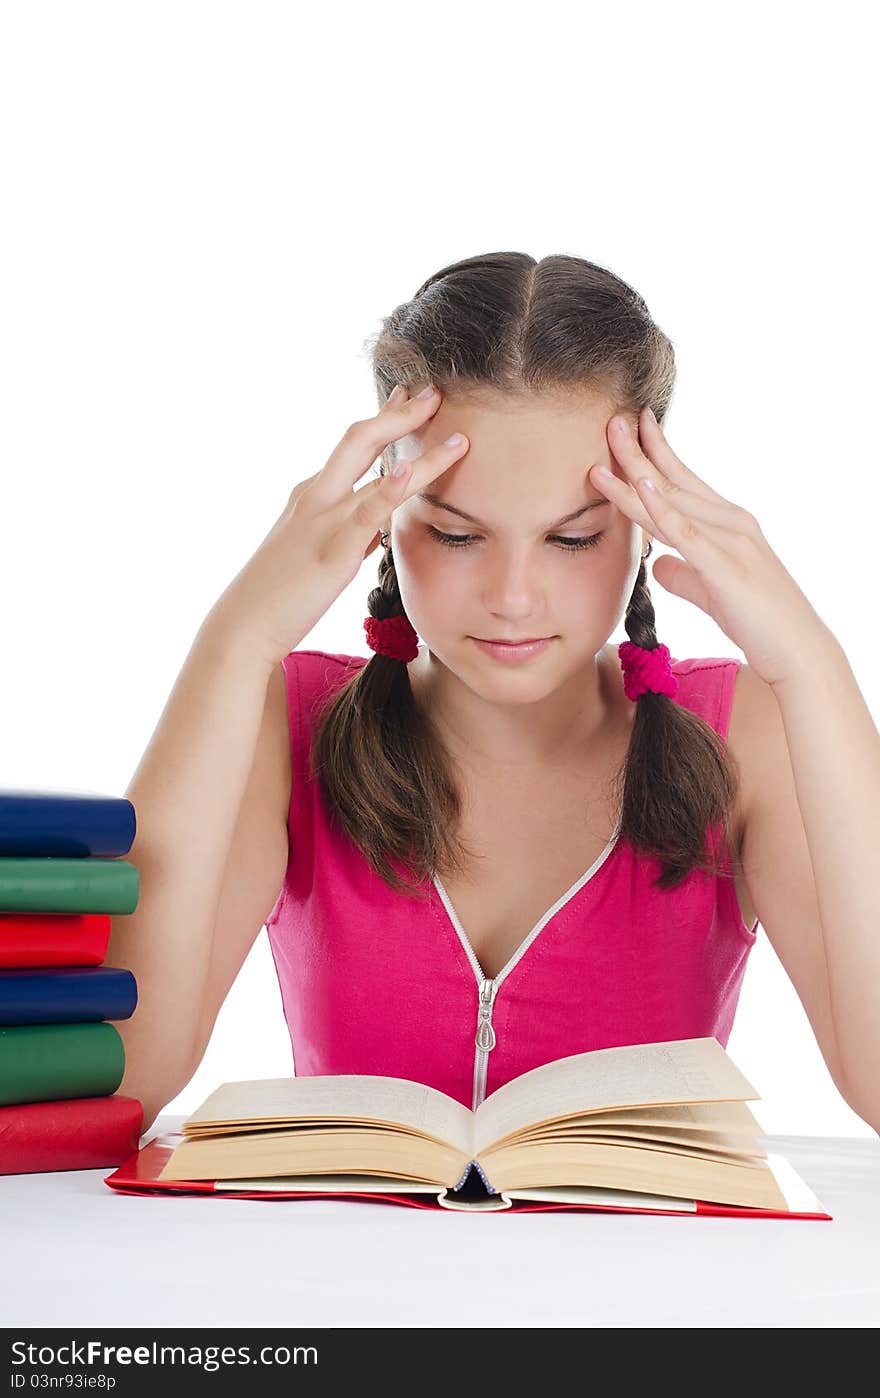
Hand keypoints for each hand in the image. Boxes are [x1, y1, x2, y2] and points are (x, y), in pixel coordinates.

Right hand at [209, 385, 469, 667]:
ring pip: (373, 468)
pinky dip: (391, 488)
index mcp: (312, 496)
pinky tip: (412, 469)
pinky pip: (367, 513)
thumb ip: (347, 537)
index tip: (409, 397)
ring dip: (418, 448)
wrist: (244, 627)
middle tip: (435, 392)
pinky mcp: (332, 550)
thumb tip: (372, 533)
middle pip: (360, 438)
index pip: (353, 446)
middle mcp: (316, 496)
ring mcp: (323, 519)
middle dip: (400, 413)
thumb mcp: (317, 556)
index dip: (383, 418)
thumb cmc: (279, 597)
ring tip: (458, 436)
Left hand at [587, 408, 832, 687]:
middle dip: (640, 451)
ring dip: (637, 473)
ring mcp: (729, 540)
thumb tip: (658, 565)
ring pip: (672, 501)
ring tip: (610, 444)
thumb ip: (683, 575)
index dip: (657, 451)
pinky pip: (687, 533)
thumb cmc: (758, 621)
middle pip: (674, 481)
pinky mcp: (725, 566)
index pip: (684, 479)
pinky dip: (663, 508)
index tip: (634, 424)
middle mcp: (729, 522)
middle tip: (612, 421)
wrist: (797, 649)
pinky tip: (642, 485)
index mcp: (727, 523)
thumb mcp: (711, 592)